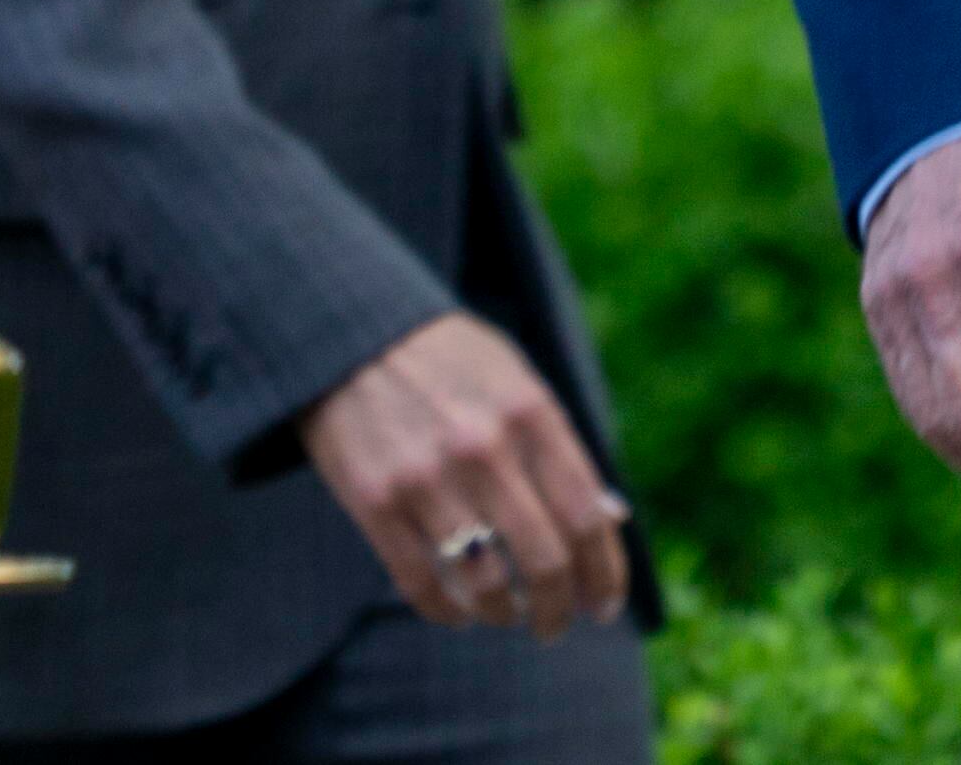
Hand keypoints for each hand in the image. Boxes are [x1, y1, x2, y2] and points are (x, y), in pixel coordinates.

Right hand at [299, 313, 630, 636]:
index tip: (603, 605)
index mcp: (531, 412)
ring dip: (504, 614)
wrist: (350, 335)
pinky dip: (448, 613)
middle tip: (556, 626)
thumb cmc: (450, 364)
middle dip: (559, 610)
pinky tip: (460, 613)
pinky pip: (421, 584)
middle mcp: (484, 447)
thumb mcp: (517, 383)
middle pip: (544, 560)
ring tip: (507, 615)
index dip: (604, 573)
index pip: (587, 515)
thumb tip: (610, 519)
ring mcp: (427, 477)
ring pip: (485, 584)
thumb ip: (560, 450)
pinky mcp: (375, 502)